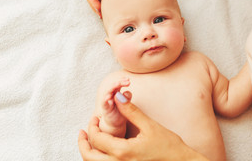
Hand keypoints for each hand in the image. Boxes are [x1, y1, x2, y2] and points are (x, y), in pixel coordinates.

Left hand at [78, 92, 208, 160]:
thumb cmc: (168, 146)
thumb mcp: (149, 126)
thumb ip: (130, 111)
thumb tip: (117, 97)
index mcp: (122, 152)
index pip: (96, 139)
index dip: (92, 126)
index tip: (95, 117)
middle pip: (89, 157)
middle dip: (83, 143)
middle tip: (83, 132)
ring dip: (89, 153)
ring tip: (90, 140)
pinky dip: (99, 159)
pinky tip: (104, 151)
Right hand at [98, 78, 129, 135]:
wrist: (115, 124)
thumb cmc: (121, 112)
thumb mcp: (127, 104)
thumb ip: (127, 98)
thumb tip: (126, 92)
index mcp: (116, 93)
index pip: (118, 84)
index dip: (122, 80)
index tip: (128, 79)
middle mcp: (111, 95)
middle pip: (113, 86)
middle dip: (119, 82)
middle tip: (127, 81)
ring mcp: (107, 101)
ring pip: (108, 92)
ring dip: (113, 87)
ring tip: (118, 84)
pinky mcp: (105, 109)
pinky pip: (104, 103)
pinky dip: (105, 98)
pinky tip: (109, 96)